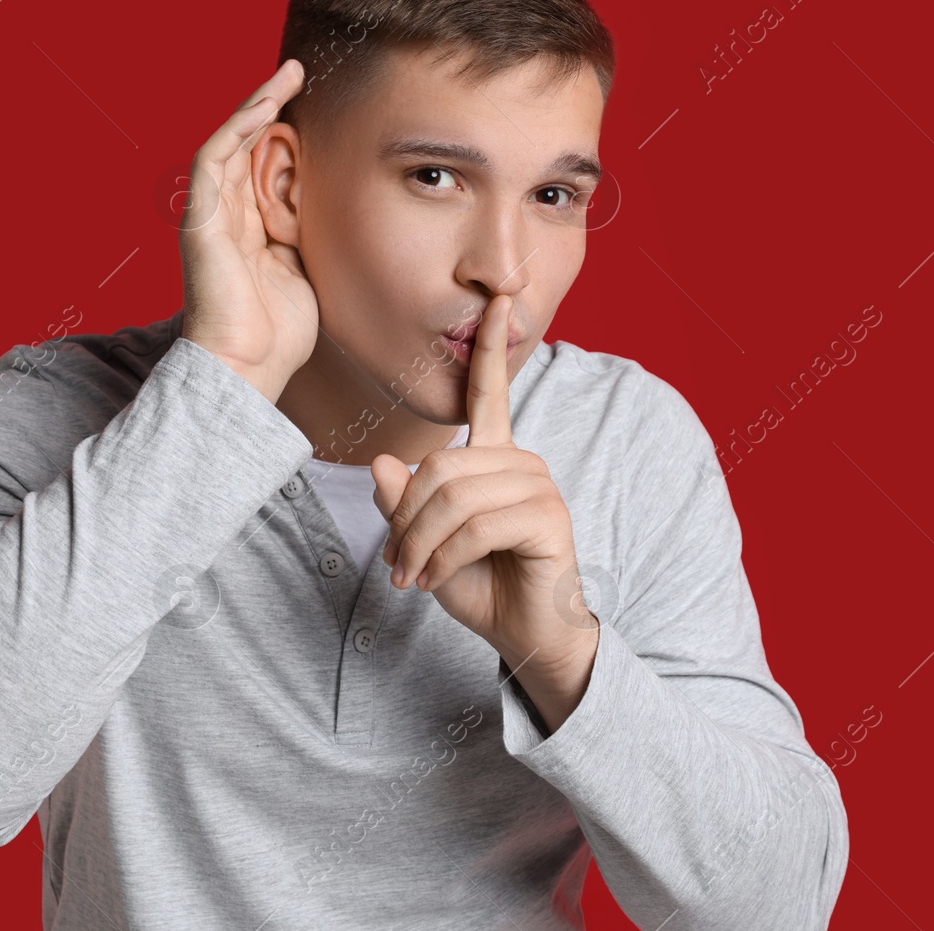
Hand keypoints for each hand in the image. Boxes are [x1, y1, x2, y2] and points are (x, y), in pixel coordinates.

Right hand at [179, 58, 314, 404]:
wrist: (247, 366)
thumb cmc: (278, 334)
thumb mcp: (307, 270)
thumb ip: (309, 235)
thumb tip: (334, 207)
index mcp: (249, 228)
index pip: (263, 166)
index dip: (284, 132)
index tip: (314, 104)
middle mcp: (226, 216)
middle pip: (246, 146)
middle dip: (271, 105)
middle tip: (300, 72)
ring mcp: (209, 215)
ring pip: (230, 143)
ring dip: (257, 105)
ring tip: (286, 74)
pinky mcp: (200, 218)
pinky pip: (214, 159)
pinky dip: (237, 129)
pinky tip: (264, 107)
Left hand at [369, 294, 595, 670]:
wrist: (522, 634)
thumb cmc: (477, 583)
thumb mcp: (423, 543)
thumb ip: (402, 504)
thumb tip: (384, 464)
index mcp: (494, 456)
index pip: (490, 392)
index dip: (492, 347)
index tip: (499, 299)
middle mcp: (521, 461)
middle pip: (440, 466)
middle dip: (406, 520)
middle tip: (397, 565)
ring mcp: (540, 487)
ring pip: (453, 497)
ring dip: (420, 545)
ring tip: (414, 577)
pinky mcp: (549, 519)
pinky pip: (476, 527)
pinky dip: (443, 559)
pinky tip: (437, 581)